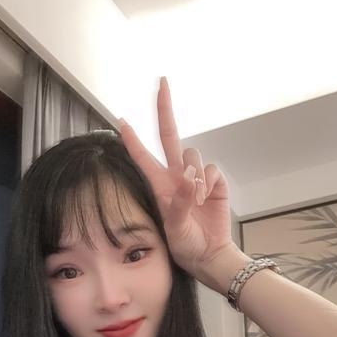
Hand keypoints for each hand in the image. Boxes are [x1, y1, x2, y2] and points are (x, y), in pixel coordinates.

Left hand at [117, 76, 237, 277]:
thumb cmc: (186, 244)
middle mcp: (176, 176)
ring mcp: (195, 178)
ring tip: (197, 201)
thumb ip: (180, 201)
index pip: (143, 156)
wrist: (210, 254)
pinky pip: (211, 169)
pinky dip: (209, 182)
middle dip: (165, 108)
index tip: (121, 119)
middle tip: (162, 81)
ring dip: (194, 176)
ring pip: (193, 155)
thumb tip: (190, 176)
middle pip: (169, 135)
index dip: (132, 138)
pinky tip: (207, 199)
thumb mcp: (174, 228)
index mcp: (159, 186)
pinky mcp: (214, 182)